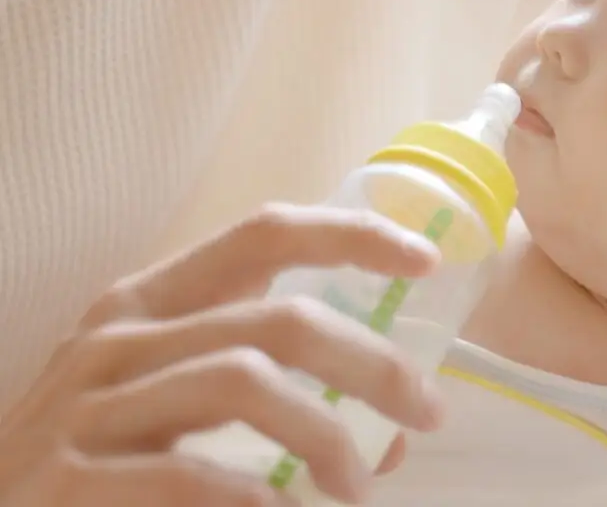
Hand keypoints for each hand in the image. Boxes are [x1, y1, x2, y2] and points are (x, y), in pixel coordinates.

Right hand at [0, 204, 441, 505]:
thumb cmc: (105, 443)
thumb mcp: (174, 387)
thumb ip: (268, 383)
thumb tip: (387, 422)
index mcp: (153, 295)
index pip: (265, 233)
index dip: (350, 235)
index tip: (422, 257)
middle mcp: (122, 333)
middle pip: (277, 318)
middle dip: (370, 362)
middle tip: (427, 410)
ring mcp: (92, 403)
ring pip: (245, 383)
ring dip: (325, 435)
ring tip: (362, 483)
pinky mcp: (73, 479)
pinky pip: (188, 475)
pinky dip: (255, 498)